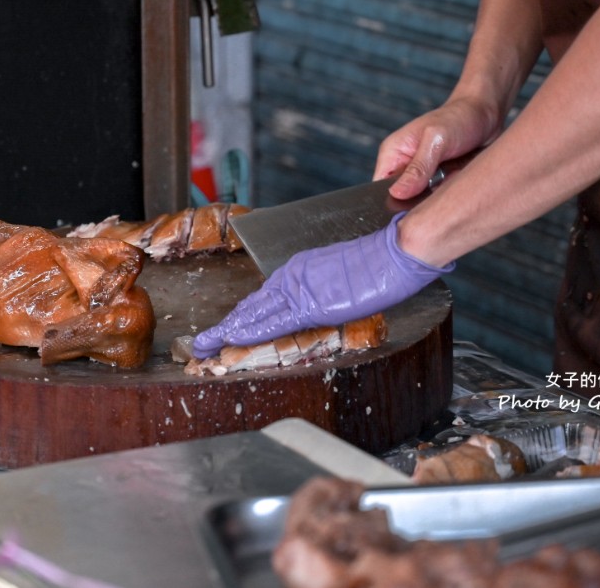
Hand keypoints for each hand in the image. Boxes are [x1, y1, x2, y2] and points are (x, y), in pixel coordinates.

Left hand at [192, 213, 453, 358]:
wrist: (396, 253)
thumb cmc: (381, 263)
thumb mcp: (345, 278)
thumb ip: (327, 292)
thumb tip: (324, 304)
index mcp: (301, 269)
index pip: (265, 298)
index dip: (244, 315)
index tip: (227, 328)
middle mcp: (293, 275)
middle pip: (252, 305)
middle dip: (226, 325)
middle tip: (203, 341)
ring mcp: (299, 288)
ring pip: (254, 314)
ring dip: (228, 332)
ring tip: (206, 346)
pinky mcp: (309, 303)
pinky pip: (272, 321)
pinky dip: (248, 331)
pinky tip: (231, 340)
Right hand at [374, 98, 498, 199]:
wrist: (487, 114)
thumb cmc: (459, 118)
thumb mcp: (436, 141)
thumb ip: (418, 168)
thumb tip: (396, 193)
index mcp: (393, 154)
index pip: (379, 189)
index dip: (390, 203)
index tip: (410, 208)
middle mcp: (404, 167)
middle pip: (400, 199)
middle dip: (418, 203)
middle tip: (439, 192)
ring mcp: (422, 176)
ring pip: (421, 203)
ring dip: (438, 199)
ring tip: (453, 181)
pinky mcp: (439, 182)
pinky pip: (439, 200)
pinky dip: (450, 197)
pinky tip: (459, 186)